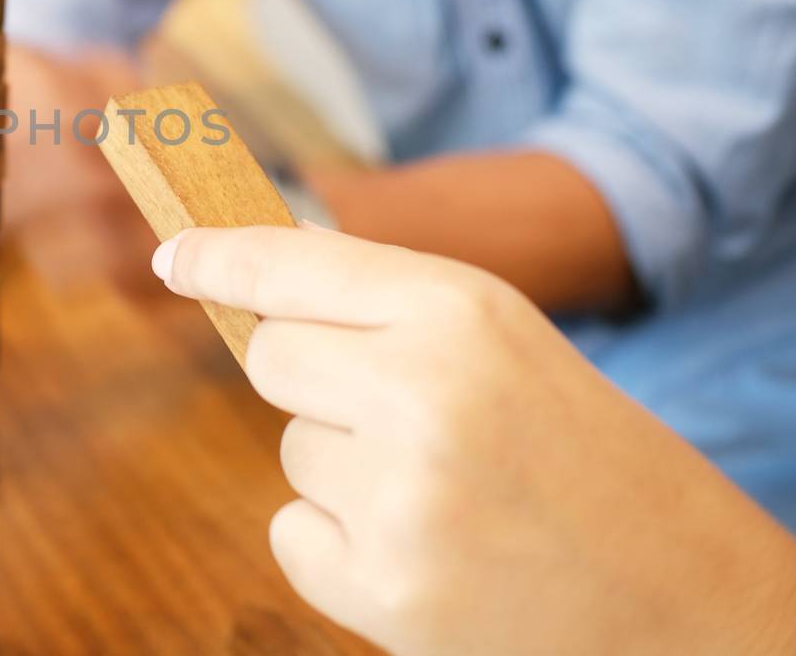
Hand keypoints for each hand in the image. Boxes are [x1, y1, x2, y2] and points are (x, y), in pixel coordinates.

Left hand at [154, 226, 795, 655]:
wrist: (686, 603)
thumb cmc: (582, 457)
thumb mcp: (501, 343)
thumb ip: (381, 304)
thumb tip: (243, 277)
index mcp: (461, 310)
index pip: (289, 264)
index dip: (219, 259)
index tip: (174, 257)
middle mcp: (424, 392)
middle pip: (272, 358)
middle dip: (316, 383)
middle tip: (408, 420)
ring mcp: (401, 497)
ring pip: (290, 450)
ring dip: (345, 471)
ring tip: (447, 496)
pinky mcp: (386, 589)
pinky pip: (291, 533)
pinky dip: (338, 547)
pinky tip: (427, 554)